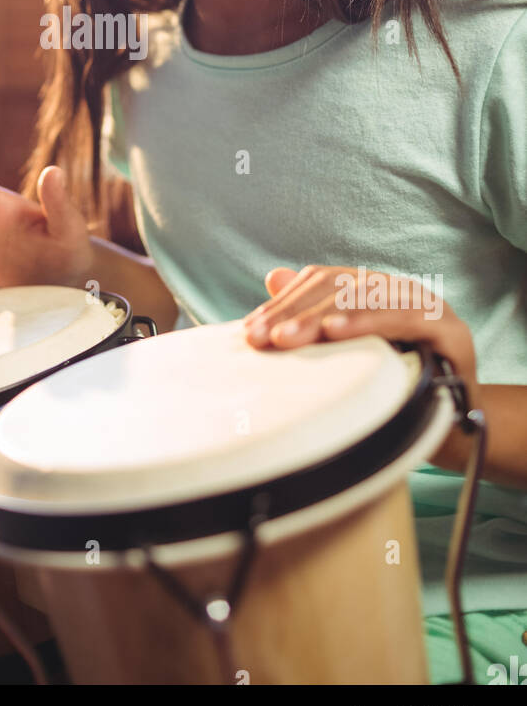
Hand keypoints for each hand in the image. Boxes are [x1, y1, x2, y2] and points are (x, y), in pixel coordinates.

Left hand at [243, 265, 483, 472]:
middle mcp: (400, 290)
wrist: (454, 428)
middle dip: (294, 312)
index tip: (250, 331)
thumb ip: (315, 315)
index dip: (284, 302)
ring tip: (287, 337)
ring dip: (322, 317)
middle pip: (339, 287)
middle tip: (261, 338)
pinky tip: (335, 330)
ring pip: (367, 299)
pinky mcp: (451, 331)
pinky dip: (367, 321)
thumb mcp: (347, 354)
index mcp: (374, 291)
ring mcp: (428, 306)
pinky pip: (405, 318)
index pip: (323, 282)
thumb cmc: (394, 388)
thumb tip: (273, 277)